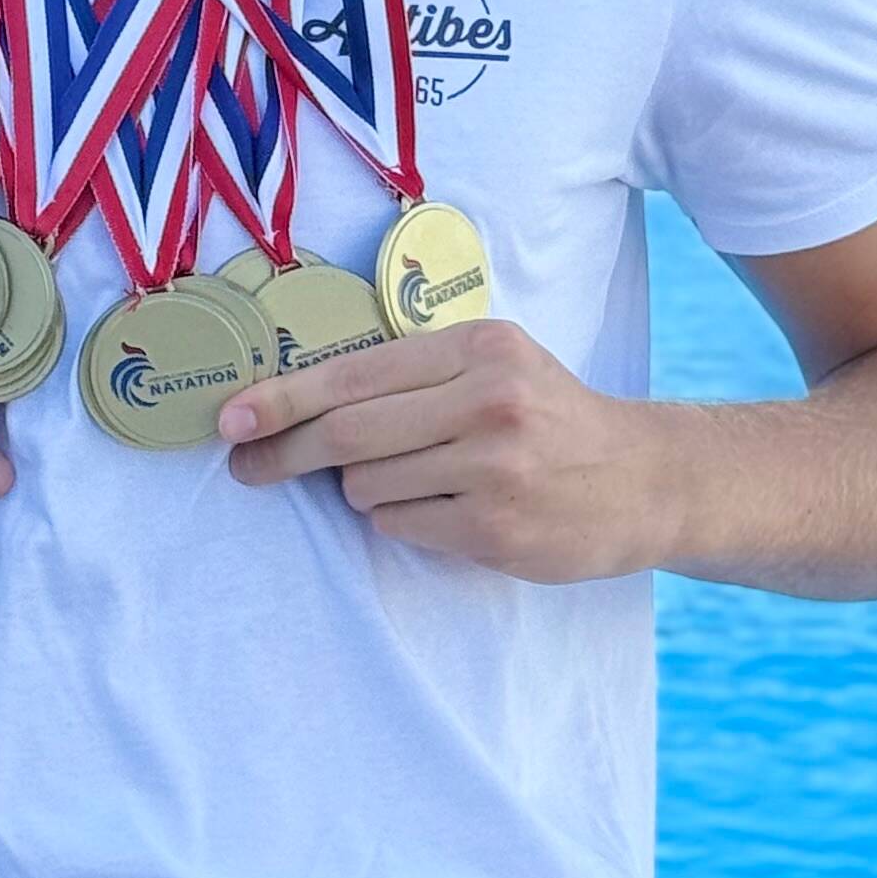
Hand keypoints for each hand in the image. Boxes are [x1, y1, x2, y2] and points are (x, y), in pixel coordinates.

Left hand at [216, 319, 666, 581]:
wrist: (645, 481)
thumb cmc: (549, 418)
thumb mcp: (496, 366)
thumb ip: (414, 374)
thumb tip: (295, 403)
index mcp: (481, 348)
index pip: (355, 374)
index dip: (282, 398)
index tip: (231, 417)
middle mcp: (490, 401)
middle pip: (347, 434)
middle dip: (284, 453)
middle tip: (247, 467)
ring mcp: (495, 469)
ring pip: (368, 486)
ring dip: (365, 488)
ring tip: (419, 478)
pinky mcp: (497, 529)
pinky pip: (401, 525)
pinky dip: (403, 519)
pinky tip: (448, 509)